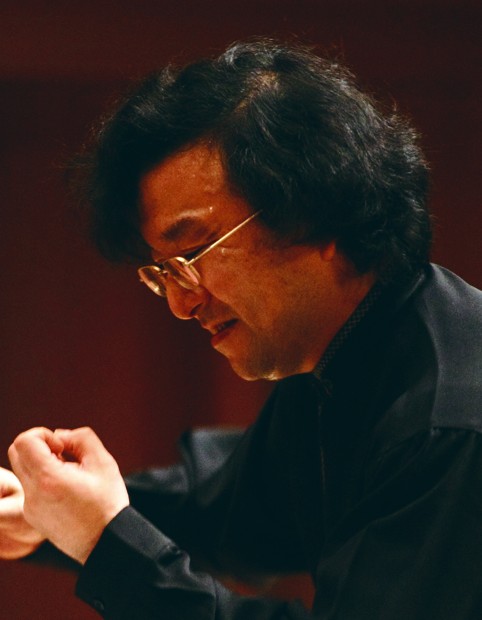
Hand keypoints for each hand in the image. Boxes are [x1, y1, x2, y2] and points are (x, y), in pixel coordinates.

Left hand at [8, 427, 129, 564]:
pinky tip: (68, 490)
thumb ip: (81, 438)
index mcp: (48, 479)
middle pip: (16, 452)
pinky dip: (43, 480)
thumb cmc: (107, 502)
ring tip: (69, 474)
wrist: (106, 544)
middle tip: (63, 456)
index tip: (62, 447)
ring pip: (23, 469)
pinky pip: (29, 487)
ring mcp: (29, 507)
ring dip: (42, 463)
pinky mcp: (33, 516)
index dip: (43, 435)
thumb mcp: (103, 462)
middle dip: (39, 445)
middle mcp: (32, 494)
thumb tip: (60, 436)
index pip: (24, 441)